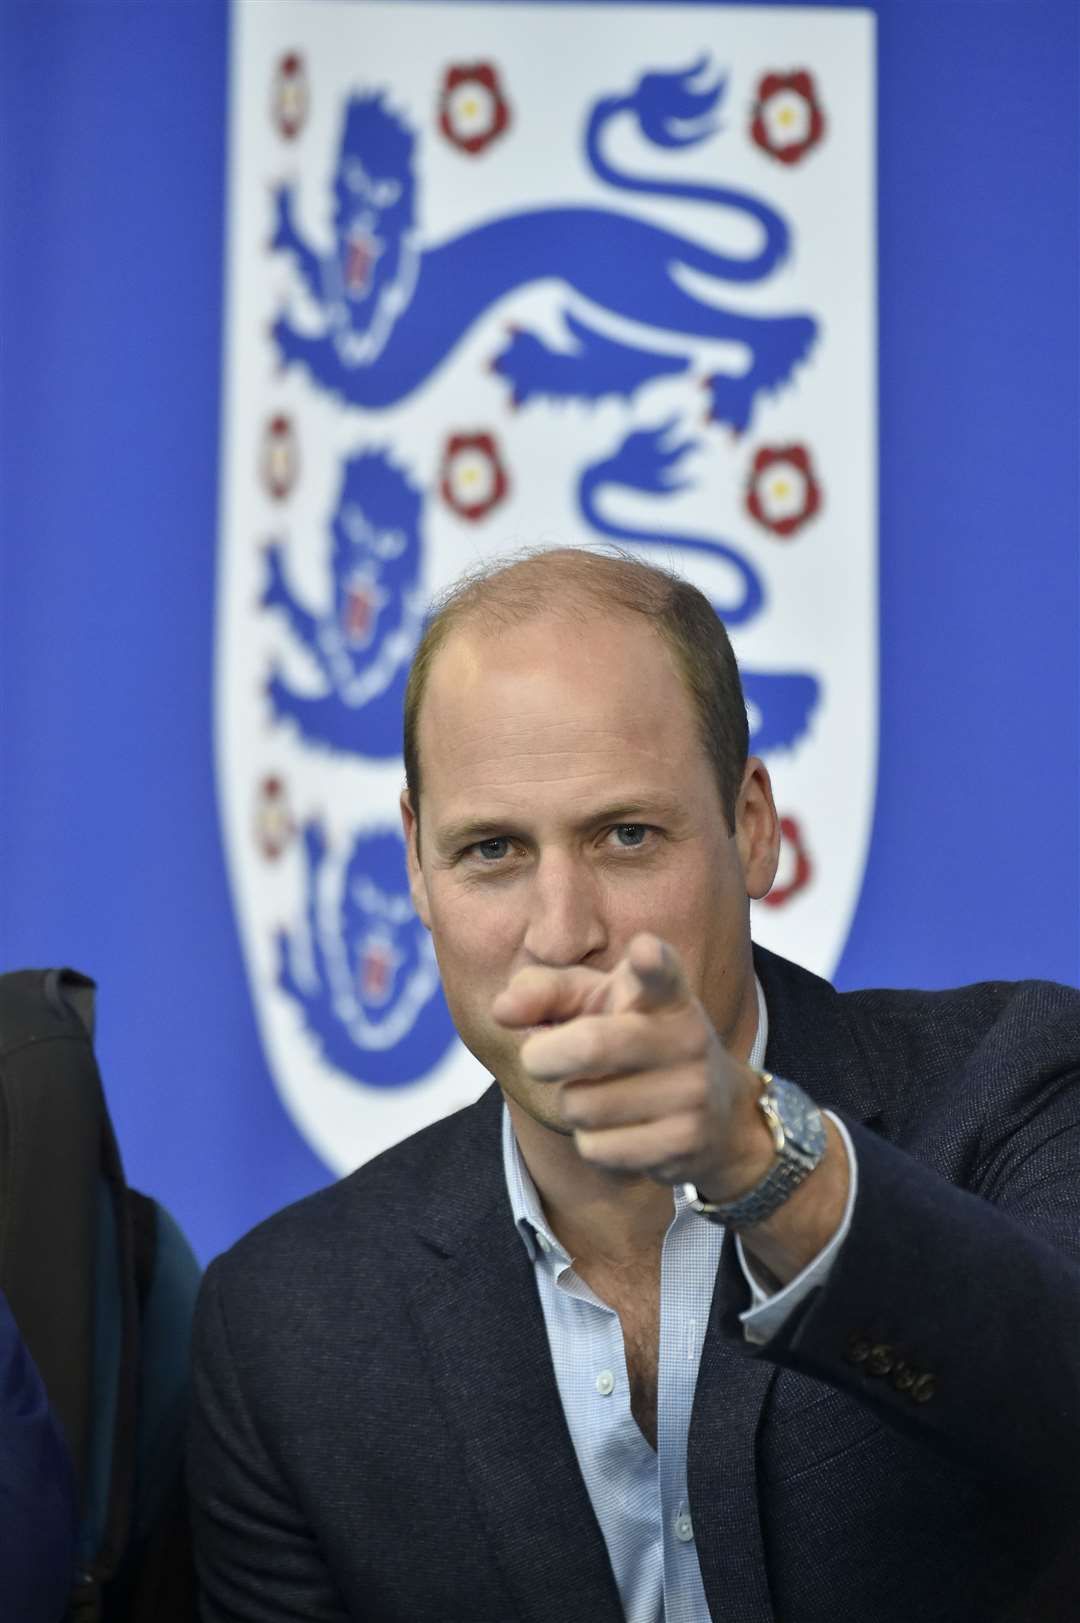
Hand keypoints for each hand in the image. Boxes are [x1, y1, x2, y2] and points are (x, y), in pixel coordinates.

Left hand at [491, 933, 767, 1197]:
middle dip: (542, 1056)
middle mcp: (686, 1037)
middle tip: (535, 1058)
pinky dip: (592, 1143)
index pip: (661, 971)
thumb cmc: (630, 1040)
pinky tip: (621, 1130)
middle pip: (590, 1045)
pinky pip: (597, 1149)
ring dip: (570, 1105)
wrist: (716, 1116)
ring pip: (581, 1106)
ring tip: (599, 1095)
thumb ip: (542, 991)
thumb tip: (502, 1010)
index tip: (644, 953)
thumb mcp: (592, 1003)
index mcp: (665, 993)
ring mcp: (692, 1092)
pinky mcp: (685, 1142)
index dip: (651, 962)